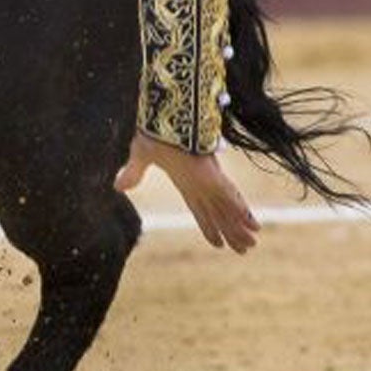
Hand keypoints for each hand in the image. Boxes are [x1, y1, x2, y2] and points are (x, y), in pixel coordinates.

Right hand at [114, 132, 260, 253]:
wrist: (162, 120)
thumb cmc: (154, 132)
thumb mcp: (141, 155)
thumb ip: (133, 173)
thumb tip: (116, 187)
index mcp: (186, 182)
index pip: (200, 210)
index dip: (208, 227)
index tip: (218, 244)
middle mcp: (200, 185)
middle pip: (218, 214)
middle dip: (230, 232)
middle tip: (245, 250)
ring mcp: (208, 181)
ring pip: (228, 209)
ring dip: (240, 227)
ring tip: (252, 243)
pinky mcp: (213, 176)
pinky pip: (230, 197)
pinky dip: (242, 211)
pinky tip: (254, 224)